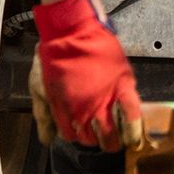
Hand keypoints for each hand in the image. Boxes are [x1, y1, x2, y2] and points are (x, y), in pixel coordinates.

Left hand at [32, 0, 142, 150]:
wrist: (69, 31)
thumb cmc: (53, 57)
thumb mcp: (39, 88)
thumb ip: (44, 116)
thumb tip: (48, 140)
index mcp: (65, 111)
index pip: (73, 137)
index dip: (79, 138)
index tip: (83, 134)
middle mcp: (85, 110)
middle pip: (94, 139)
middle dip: (98, 142)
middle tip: (103, 139)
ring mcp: (104, 99)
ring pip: (112, 133)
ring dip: (115, 140)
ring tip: (119, 141)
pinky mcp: (122, 86)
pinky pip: (132, 113)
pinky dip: (134, 127)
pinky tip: (134, 138)